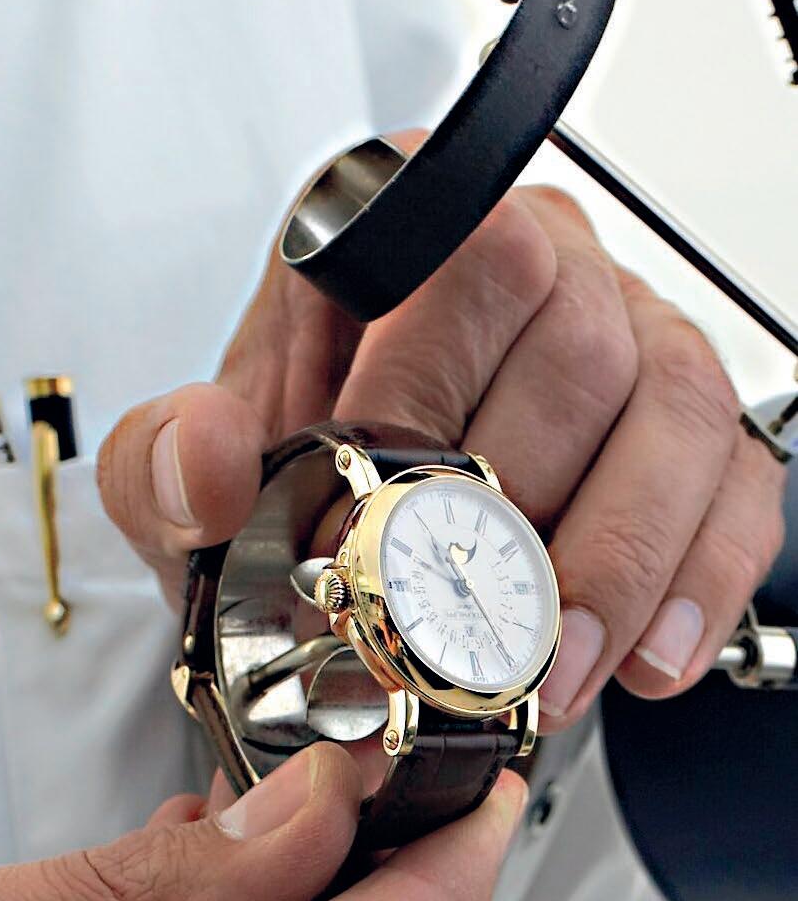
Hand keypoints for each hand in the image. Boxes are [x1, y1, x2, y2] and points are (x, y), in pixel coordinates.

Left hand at [97, 157, 786, 722]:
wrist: (355, 540)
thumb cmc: (291, 483)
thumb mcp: (193, 481)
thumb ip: (164, 464)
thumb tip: (211, 460)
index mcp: (415, 229)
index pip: (464, 261)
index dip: (425, 398)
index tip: (372, 522)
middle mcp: (547, 260)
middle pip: (582, 349)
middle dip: (520, 519)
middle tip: (459, 633)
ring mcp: (639, 340)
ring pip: (676, 417)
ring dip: (615, 566)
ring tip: (546, 671)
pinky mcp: (701, 435)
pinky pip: (737, 491)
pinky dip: (695, 586)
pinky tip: (639, 658)